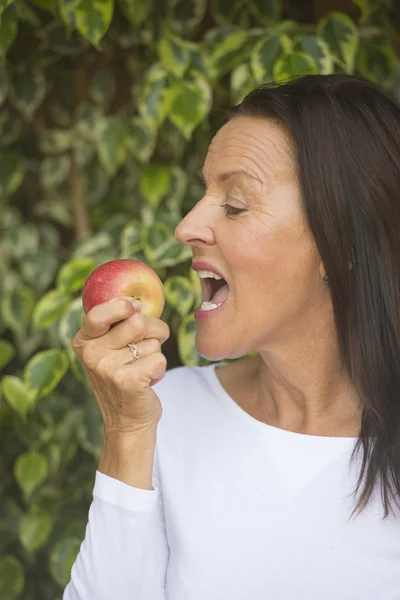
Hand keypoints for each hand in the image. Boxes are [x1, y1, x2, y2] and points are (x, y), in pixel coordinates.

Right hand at [72, 297, 169, 436]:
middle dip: (154, 329)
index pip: (98, 312)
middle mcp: (91, 354)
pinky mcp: (128, 382)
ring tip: (142, 368)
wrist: (127, 422)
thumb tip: (136, 302)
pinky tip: (148, 381)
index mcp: (83, 341)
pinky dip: (160, 370)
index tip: (134, 308)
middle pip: (137, 321)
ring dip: (156, 353)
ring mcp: (108, 369)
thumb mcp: (110, 348)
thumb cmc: (124, 376)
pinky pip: (160, 359)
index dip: (122, 306)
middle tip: (150, 344)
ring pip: (152, 341)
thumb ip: (117, 324)